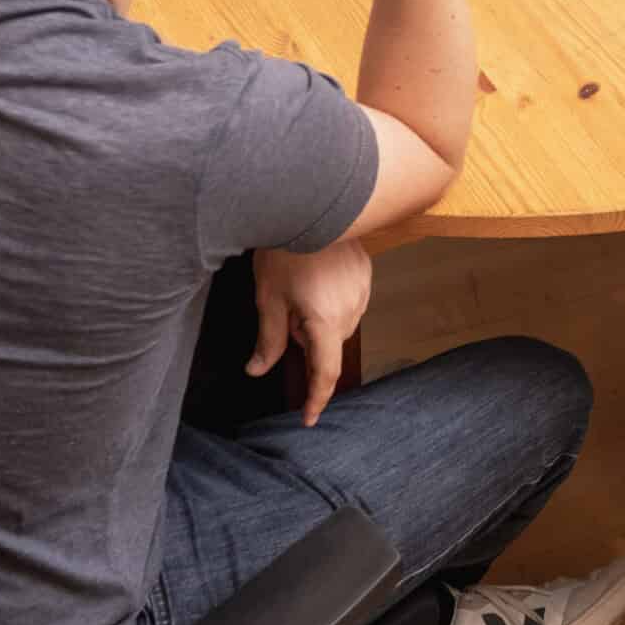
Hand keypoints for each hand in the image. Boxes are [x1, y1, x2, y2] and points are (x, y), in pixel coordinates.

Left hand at [249, 242, 373, 426]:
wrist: (310, 205)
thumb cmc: (285, 251)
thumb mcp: (269, 298)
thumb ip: (269, 340)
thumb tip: (257, 370)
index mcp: (327, 322)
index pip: (325, 373)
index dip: (316, 400)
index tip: (309, 419)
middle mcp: (352, 310)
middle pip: (330, 345)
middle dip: (307, 339)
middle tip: (285, 311)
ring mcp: (363, 291)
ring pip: (340, 323)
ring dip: (320, 320)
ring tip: (300, 288)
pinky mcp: (366, 274)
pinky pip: (350, 301)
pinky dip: (332, 301)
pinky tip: (316, 278)